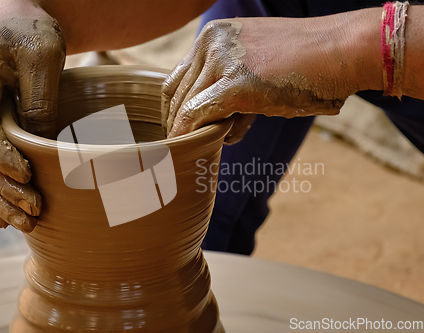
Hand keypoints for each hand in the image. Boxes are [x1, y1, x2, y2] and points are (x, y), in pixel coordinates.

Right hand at [0, 1, 64, 231]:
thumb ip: (39, 98)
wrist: (16, 17)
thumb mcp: (43, 55)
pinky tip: (4, 216)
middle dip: (5, 189)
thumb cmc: (30, 29)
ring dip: (2, 197)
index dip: (2, 158)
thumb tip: (41, 142)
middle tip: (34, 212)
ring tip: (26, 223)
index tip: (27, 177)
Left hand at [162, 15, 376, 142]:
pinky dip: (187, 135)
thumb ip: (229, 84)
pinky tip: (188, 150)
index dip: (174, 109)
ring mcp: (221, 60)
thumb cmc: (306, 62)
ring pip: (184, 106)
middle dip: (178, 124)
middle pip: (176, 94)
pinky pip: (196, 115)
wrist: (343, 51)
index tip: (179, 130)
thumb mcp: (256, 64)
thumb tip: (216, 122)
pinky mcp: (235, 84)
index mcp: (214, 35)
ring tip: (202, 149)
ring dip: (189, 133)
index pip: (178, 78)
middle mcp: (211, 42)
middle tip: (183, 147)